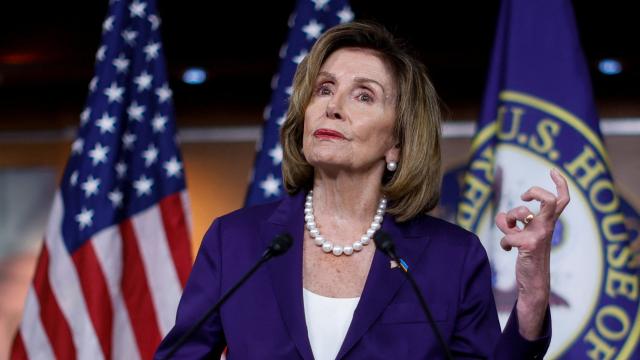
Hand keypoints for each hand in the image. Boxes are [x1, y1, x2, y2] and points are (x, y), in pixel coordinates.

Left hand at [494, 168, 569, 339]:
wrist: (534, 281)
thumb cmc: (528, 254)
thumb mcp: (521, 234)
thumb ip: (514, 222)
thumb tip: (504, 216)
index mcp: (548, 222)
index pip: (562, 200)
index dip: (560, 183)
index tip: (552, 170)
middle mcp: (547, 227)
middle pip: (550, 201)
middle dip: (535, 192)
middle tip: (525, 197)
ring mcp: (539, 236)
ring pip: (519, 213)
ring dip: (507, 218)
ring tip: (509, 229)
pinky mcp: (528, 246)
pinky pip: (507, 237)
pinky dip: (504, 243)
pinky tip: (509, 250)